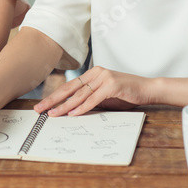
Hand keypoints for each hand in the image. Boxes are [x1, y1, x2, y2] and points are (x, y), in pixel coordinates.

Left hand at [34, 66, 155, 116]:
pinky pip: (93, 98)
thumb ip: (90, 99)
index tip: (43, 105)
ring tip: (53, 114)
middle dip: (53, 100)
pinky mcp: (112, 85)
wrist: (147, 89)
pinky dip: (83, 107)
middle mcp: (96, 73)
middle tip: (40, 109)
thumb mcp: (105, 97)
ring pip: (79, 94)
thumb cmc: (126, 94)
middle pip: (69, 88)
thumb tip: (71, 110)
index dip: (54, 96)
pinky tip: (73, 113)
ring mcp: (104, 78)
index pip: (69, 86)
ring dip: (65, 106)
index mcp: (92, 74)